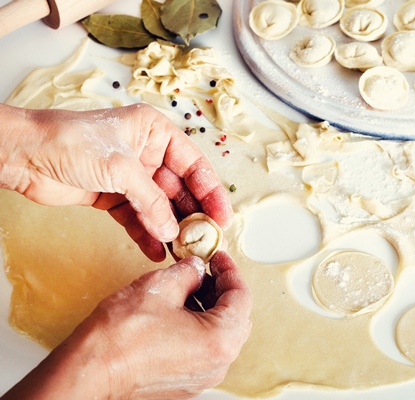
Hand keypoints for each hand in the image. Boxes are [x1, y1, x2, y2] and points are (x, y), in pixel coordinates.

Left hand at [0, 103, 232, 260]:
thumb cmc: (70, 142)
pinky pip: (137, 218)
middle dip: (190, 215)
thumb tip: (172, 231)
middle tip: (204, 240)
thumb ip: (151, 201)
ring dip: (169, 229)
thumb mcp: (121, 168)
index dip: (210, 191)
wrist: (24, 154)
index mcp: (155, 132)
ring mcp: (130, 176)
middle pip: (179, 188)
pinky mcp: (113, 197)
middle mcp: (147, 153)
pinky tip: (157, 252)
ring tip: (182, 252)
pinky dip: (146, 235)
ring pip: (159, 207)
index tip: (222, 216)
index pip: (194, 164)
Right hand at [1, 253, 252, 399]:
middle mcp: (218, 363)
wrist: (89, 371)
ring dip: (209, 308)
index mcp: (220, 339)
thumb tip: (196, 268)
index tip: (218, 258)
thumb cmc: (121, 336)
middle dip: (221, 289)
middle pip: (236, 317)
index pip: (241, 296)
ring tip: (187, 287)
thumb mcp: (160, 286)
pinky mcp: (186, 382)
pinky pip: (204, 349)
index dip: (230, 270)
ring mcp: (202, 376)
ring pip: (220, 334)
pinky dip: (198, 327)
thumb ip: (188, 272)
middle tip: (204, 270)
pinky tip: (178, 311)